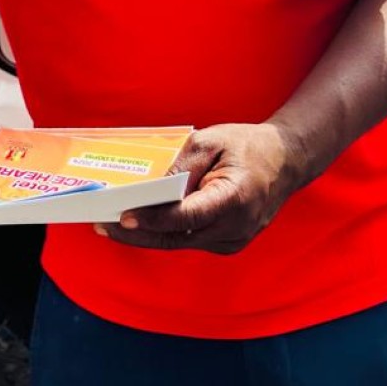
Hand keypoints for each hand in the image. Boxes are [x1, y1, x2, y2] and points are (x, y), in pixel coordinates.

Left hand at [95, 123, 306, 255]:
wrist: (286, 161)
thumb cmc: (245, 146)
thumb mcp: (210, 142)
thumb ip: (180, 166)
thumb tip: (148, 188)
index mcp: (234, 199)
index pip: (185, 216)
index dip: (152, 218)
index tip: (122, 216)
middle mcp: (234, 228)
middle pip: (175, 237)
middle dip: (136, 232)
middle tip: (101, 225)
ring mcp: (232, 241)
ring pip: (179, 242)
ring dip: (146, 234)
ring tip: (109, 224)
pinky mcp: (227, 243)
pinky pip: (188, 240)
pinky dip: (164, 232)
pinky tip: (138, 223)